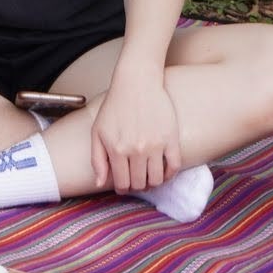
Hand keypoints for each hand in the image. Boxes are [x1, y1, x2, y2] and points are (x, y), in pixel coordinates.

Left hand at [92, 69, 181, 192]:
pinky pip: (174, 167)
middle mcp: (137, 150)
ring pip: (157, 179)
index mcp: (117, 150)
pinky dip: (169, 174)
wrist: (136, 84)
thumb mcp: (97, 132)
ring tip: (148, 176)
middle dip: (137, 186)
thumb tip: (100, 184)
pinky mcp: (172, 139)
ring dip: (153, 182)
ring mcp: (156, 145)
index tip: (124, 185)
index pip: (123, 183)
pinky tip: (163, 170)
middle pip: (141, 184)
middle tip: (136, 180)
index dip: (123, 188)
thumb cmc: (114, 107)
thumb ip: (97, 159)